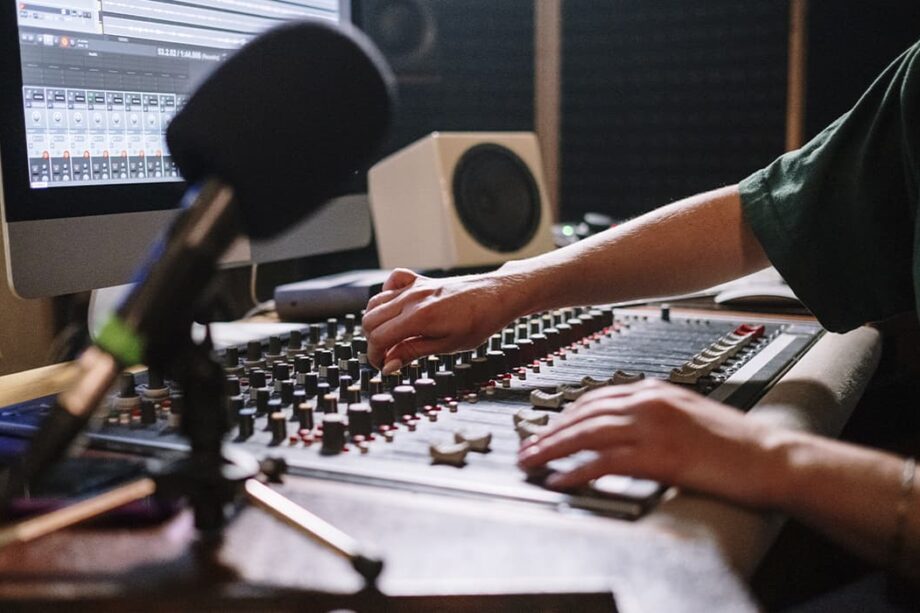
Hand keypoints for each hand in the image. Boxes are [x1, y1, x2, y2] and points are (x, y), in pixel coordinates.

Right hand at [362, 268, 529, 372]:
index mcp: (418, 317)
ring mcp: (414, 287)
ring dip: (376, 322)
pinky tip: (395, 308)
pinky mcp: (420, 280)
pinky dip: (386, 295)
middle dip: (373, 341)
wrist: (496, 296)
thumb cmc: (478, 322)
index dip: (375, 356)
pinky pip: (392, 282)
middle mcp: (411, 298)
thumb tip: (389, 365)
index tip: (382, 366)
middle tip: (387, 356)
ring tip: (391, 337)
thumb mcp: (447, 346)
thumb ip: (413, 352)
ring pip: (376, 302)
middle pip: (370, 320)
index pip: (379, 337)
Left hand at [517, 379, 783, 506]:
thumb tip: (623, 424)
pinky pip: (605, 463)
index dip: (565, 415)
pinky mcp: (659, 457)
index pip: (595, 398)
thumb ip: (653, 413)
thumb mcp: (687, 413)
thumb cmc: (734, 441)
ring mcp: (653, 429)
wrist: (769, 456)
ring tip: (531, 462)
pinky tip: (561, 480)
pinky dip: (578, 471)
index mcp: (655, 390)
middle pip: (583, 414)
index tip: (547, 428)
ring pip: (586, 435)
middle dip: (549, 431)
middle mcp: (649, 403)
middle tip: (526, 446)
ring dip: (553, 449)